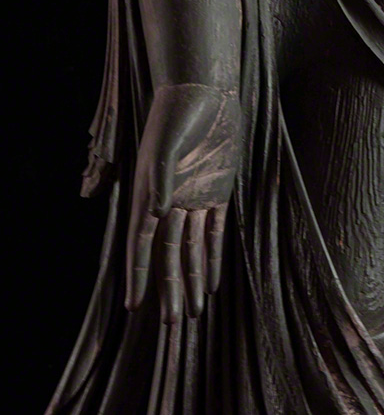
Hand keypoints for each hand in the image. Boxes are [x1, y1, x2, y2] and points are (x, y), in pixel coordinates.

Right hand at [126, 83, 240, 322]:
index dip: (138, 275)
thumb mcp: (165, 143)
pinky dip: (211, 258)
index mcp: (148, 193)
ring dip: (191, 280)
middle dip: (169, 289)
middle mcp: (170, 201)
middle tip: (171, 324)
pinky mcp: (218, 191)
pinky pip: (214, 233)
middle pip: (168, 255)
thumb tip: (159, 212)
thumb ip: (161, 177)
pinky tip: (210, 282)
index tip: (134, 307)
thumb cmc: (178, 113)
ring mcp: (195, 197)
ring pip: (190, 250)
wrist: (206, 90)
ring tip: (192, 313)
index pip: (141, 244)